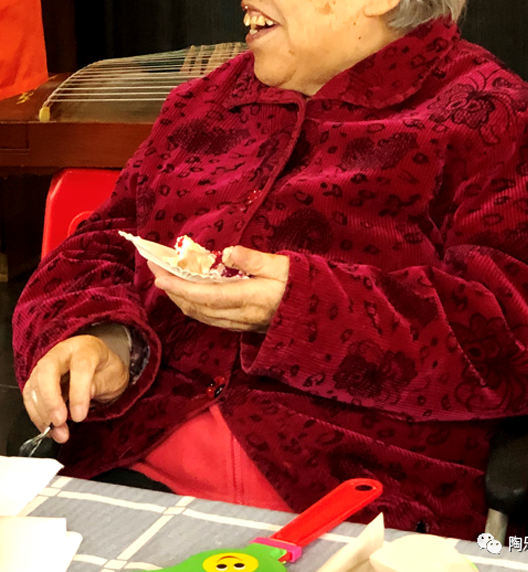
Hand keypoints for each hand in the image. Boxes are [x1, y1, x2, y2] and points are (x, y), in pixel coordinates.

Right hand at [23, 335, 129, 442]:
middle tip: (59, 421)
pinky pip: (30, 396)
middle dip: (51, 399)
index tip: (80, 416)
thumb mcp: (113, 377)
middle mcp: (63, 352)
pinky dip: (36, 414)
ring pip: (35, 384)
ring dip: (42, 412)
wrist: (101, 367)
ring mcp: (47, 364)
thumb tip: (79, 403)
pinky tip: (48, 427)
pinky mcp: (37, 378)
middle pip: (48, 369)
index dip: (78, 393)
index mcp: (86, 348)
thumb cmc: (107, 370)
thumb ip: (98, 386)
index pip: (80, 366)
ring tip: (57, 431)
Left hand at [148, 245, 289, 331]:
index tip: (159, 275)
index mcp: (250, 298)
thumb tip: (226, 252)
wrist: (320, 314)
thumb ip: (253, 259)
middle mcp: (241, 315)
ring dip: (180, 300)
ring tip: (167, 281)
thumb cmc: (302, 284)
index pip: (206, 296)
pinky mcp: (242, 326)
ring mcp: (241, 324)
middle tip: (155, 269)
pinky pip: (211, 319)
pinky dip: (194, 306)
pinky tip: (188, 296)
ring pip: (201, 316)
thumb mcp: (282, 265)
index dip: (180, 287)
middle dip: (173, 290)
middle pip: (197, 307)